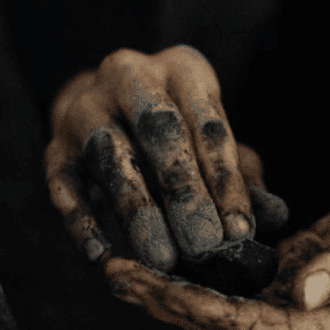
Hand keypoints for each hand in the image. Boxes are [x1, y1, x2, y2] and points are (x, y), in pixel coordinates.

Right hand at [45, 45, 288, 271]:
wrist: (109, 108)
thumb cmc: (179, 133)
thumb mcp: (213, 143)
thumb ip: (243, 176)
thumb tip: (274, 216)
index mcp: (182, 69)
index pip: (208, 123)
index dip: (225, 180)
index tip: (239, 232)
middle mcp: (129, 75)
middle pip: (159, 130)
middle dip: (183, 191)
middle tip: (203, 245)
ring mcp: (86, 107)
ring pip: (111, 156)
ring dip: (138, 211)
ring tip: (161, 260)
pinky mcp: (54, 143)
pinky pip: (62, 182)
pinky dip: (80, 220)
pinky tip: (101, 254)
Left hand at [102, 153, 329, 329]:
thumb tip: (297, 294)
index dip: (209, 314)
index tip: (154, 291)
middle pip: (244, 323)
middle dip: (180, 303)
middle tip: (119, 276)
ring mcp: (326, 294)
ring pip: (244, 301)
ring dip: (190, 286)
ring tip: (131, 266)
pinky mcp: (320, 264)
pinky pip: (260, 275)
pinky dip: (218, 265)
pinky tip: (181, 252)